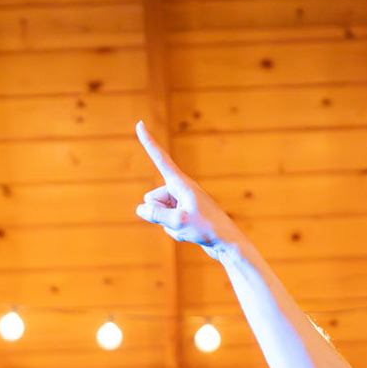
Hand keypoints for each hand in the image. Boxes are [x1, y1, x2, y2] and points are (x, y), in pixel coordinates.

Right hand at [134, 122, 239, 252]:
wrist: (227, 243)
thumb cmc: (206, 229)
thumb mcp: (177, 222)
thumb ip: (155, 214)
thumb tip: (140, 209)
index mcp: (181, 183)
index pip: (160, 159)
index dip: (148, 142)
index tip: (139, 124)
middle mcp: (181, 189)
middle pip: (153, 198)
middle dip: (158, 212)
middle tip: (182, 220)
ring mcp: (182, 202)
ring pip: (159, 213)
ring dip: (167, 224)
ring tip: (189, 228)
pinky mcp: (185, 215)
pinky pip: (168, 224)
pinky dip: (174, 231)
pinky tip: (190, 234)